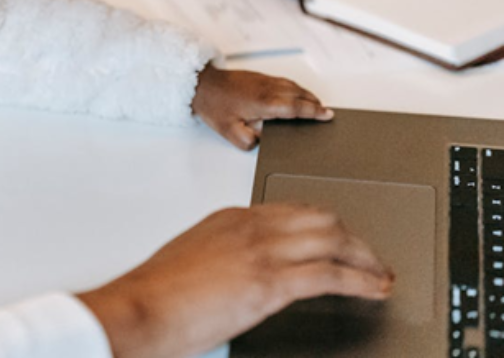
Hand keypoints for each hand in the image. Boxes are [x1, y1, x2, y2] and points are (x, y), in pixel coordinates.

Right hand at [77, 204, 393, 357]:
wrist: (141, 309)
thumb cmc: (156, 293)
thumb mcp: (193, 261)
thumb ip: (224, 259)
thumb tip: (242, 277)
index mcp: (230, 219)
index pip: (292, 212)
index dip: (324, 227)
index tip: (339, 242)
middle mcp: (250, 226)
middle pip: (320, 219)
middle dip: (352, 238)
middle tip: (369, 258)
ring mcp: (261, 251)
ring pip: (333, 239)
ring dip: (365, 257)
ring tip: (380, 274)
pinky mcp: (269, 282)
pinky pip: (331, 274)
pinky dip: (361, 281)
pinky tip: (374, 289)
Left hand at [191, 64, 332, 149]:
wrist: (201, 83)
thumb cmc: (213, 104)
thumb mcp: (228, 130)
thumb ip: (248, 141)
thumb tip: (261, 142)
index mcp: (264, 103)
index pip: (296, 107)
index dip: (314, 112)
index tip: (327, 115)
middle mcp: (268, 89)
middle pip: (299, 94)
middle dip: (315, 103)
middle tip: (327, 112)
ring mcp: (264, 81)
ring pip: (293, 86)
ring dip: (307, 94)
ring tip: (316, 104)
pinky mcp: (258, 77)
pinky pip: (284, 81)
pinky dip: (296, 88)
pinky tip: (296, 92)